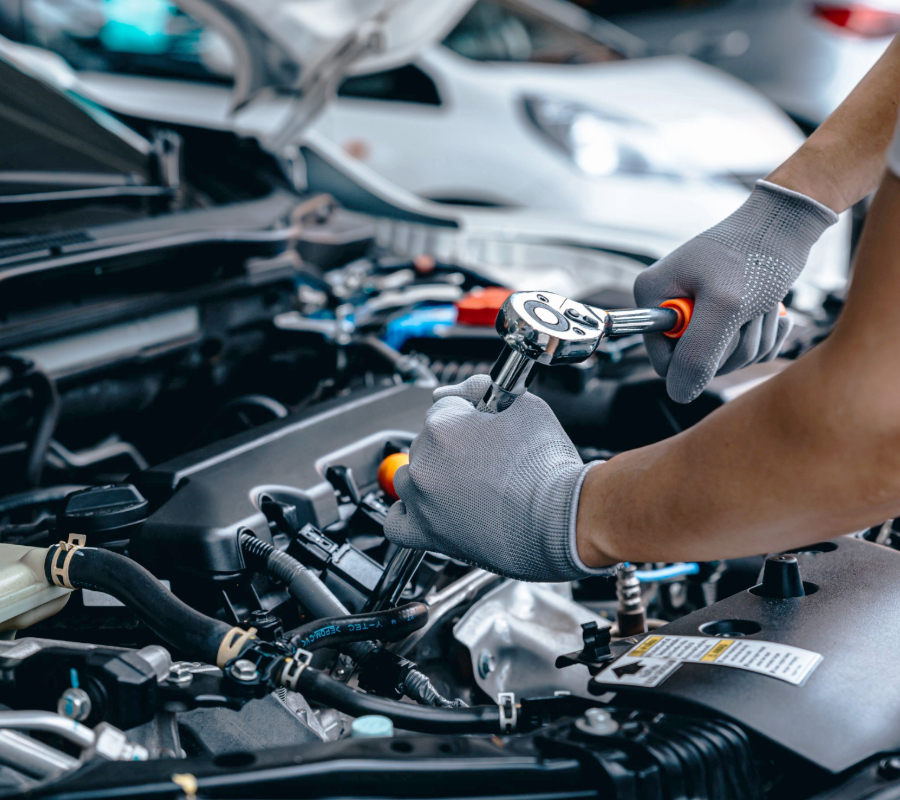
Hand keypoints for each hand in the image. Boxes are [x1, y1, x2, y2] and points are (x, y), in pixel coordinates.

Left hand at [384, 375, 607, 581]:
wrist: (562, 520)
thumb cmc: (549, 468)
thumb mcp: (527, 407)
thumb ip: (489, 389)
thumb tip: (471, 388)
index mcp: (443, 425)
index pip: (445, 404)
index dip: (469, 411)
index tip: (485, 420)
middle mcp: (425, 461)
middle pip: (427, 441)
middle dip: (454, 445)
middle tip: (487, 457)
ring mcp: (422, 500)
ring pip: (410, 477)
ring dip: (432, 476)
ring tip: (467, 484)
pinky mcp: (427, 534)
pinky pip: (396, 523)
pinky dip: (408, 514)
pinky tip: (429, 508)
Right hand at [634, 180, 837, 403]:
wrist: (787, 223)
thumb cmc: (755, 252)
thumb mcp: (725, 306)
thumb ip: (697, 355)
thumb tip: (678, 394)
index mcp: (654, 296)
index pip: (664, 361)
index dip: (696, 359)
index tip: (722, 329)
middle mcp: (669, 304)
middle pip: (696, 363)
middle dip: (732, 345)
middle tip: (748, 311)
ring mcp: (697, 311)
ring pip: (724, 359)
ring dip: (753, 339)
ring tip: (761, 305)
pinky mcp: (724, 315)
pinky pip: (743, 350)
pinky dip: (764, 336)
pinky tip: (771, 311)